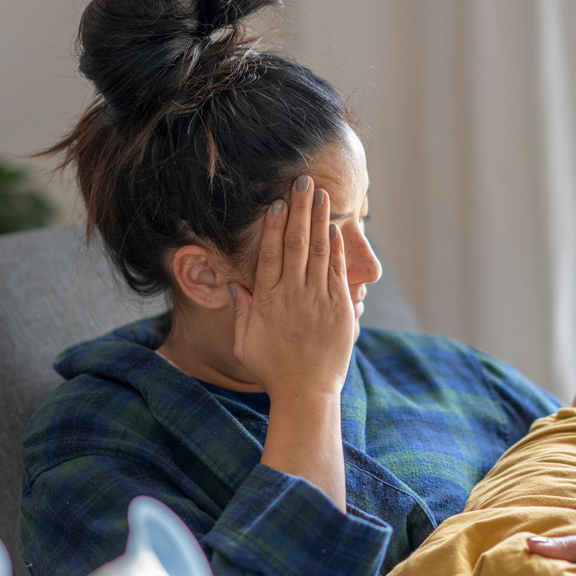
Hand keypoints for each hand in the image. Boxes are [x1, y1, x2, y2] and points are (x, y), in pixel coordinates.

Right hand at [230, 175, 355, 400]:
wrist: (306, 394)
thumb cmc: (272, 371)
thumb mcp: (245, 342)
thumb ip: (242, 311)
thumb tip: (236, 284)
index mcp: (268, 301)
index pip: (271, 254)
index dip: (274, 227)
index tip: (276, 203)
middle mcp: (293, 295)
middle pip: (297, 243)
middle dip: (300, 210)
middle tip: (303, 181)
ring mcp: (318, 300)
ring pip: (319, 251)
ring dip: (320, 220)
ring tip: (321, 194)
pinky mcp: (340, 309)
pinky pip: (338, 272)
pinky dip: (336, 249)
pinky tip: (334, 229)